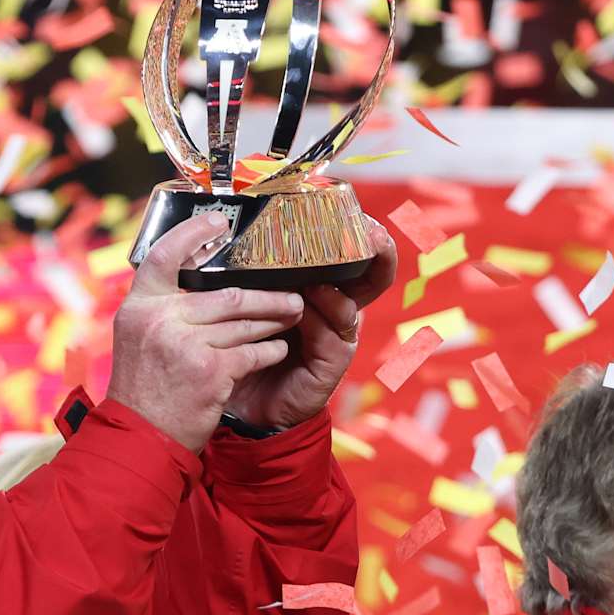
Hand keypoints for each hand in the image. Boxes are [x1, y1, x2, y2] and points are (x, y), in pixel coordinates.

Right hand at [107, 214, 305, 453]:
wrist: (140, 438)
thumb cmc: (143, 389)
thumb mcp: (138, 340)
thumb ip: (162, 311)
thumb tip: (199, 285)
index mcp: (138, 307)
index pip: (162, 256)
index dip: (192, 234)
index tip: (218, 220)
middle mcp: (159, 319)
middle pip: (226, 294)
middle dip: (266, 296)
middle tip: (291, 295)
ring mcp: (185, 343)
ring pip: (244, 322)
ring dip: (273, 321)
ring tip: (290, 318)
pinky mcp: (209, 369)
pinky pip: (252, 351)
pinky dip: (269, 351)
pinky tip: (278, 350)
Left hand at [221, 218, 398, 430]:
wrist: (242, 400)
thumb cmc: (245, 343)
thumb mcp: (250, 301)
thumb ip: (256, 273)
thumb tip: (237, 229)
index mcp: (320, 289)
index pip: (352, 256)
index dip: (363, 235)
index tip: (361, 214)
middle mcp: (336, 310)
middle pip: (371, 276)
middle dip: (376, 253)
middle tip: (371, 234)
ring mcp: (337, 336)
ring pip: (351, 304)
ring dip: (335, 288)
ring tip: (317, 278)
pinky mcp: (332, 363)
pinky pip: (334, 337)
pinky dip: (320, 320)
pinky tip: (303, 309)